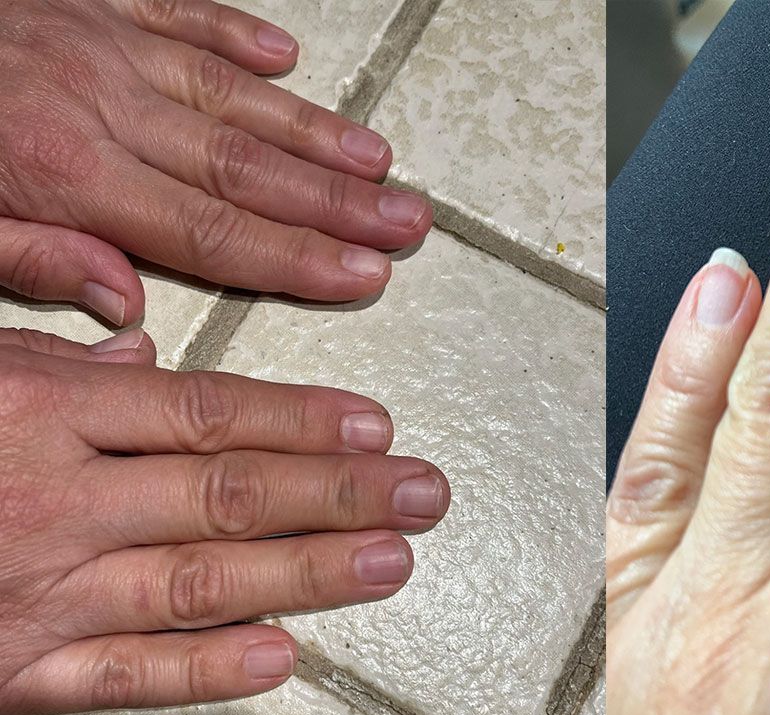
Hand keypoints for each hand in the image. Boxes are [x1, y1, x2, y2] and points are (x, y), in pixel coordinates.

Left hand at [0, 0, 431, 325]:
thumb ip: (33, 262)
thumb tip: (127, 304)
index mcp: (66, 174)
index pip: (211, 234)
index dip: (298, 260)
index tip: (364, 276)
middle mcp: (104, 107)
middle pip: (245, 168)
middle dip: (337, 203)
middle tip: (407, 224)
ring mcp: (104, 45)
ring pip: (233, 96)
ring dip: (313, 131)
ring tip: (380, 162)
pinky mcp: (91, 2)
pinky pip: (180, 15)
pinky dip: (238, 34)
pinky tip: (288, 54)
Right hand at [0, 327, 449, 714]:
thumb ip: (53, 360)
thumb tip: (147, 356)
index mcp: (45, 412)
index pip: (208, 412)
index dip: (304, 421)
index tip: (377, 426)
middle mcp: (55, 500)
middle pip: (229, 493)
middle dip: (341, 494)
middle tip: (421, 494)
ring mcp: (39, 590)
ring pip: (200, 581)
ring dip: (309, 573)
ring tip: (391, 562)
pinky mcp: (14, 669)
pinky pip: (122, 675)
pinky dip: (206, 670)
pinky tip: (283, 655)